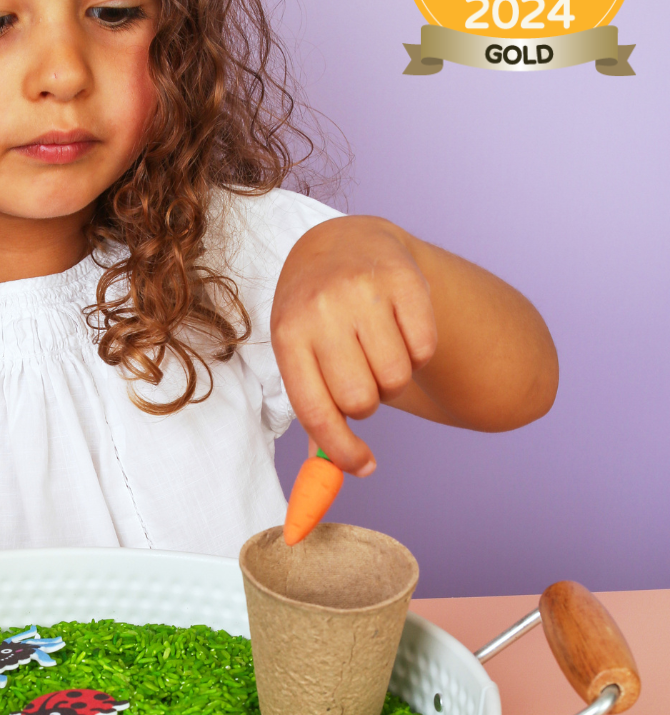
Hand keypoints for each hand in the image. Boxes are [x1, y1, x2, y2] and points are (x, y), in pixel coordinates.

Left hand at [271, 215, 437, 473]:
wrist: (342, 244)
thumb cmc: (315, 315)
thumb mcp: (299, 351)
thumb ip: (316, 409)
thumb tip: (331, 470)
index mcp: (288, 335)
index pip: (315, 410)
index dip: (341, 448)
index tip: (363, 466)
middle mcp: (322, 310)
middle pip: (361, 399)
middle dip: (367, 403)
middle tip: (361, 379)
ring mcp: (363, 291)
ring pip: (396, 378)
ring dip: (393, 379)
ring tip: (378, 352)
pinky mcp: (404, 279)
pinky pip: (425, 348)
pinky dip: (418, 353)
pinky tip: (399, 330)